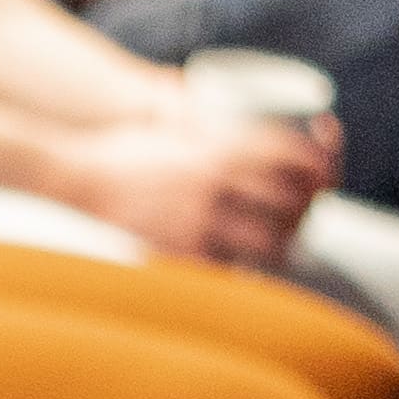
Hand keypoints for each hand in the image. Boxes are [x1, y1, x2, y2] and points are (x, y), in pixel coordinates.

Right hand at [58, 106, 334, 265]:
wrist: (74, 180)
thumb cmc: (121, 152)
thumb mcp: (174, 129)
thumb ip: (210, 130)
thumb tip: (239, 128)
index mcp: (219, 146)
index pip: (294, 153)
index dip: (322, 163)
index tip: (324, 169)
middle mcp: (218, 182)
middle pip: (293, 201)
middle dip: (310, 207)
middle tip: (305, 209)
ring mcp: (203, 220)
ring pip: (274, 241)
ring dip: (286, 242)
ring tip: (282, 241)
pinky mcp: (185, 251)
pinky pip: (236, 268)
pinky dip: (249, 269)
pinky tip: (250, 268)